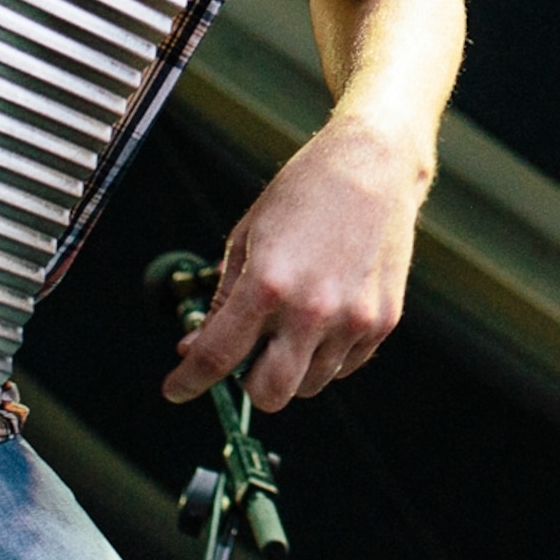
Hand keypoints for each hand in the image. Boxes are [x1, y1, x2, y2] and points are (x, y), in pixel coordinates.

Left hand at [163, 111, 431, 411]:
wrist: (375, 165)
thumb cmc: (308, 191)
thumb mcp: (247, 237)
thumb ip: (224, 299)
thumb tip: (197, 344)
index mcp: (268, 285)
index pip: (217, 357)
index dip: (189, 381)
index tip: (177, 388)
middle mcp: (312, 311)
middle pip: (269, 394)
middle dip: (249, 382)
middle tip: (248, 352)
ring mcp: (352, 320)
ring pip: (309, 385)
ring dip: (291, 367)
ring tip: (293, 322)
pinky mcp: (383, 321)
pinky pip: (345, 366)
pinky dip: (327, 354)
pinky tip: (324, 315)